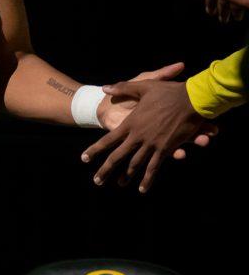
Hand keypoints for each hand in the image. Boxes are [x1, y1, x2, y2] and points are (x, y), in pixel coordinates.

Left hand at [82, 79, 216, 192]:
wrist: (191, 99)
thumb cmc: (168, 92)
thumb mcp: (143, 85)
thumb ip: (123, 88)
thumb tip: (104, 89)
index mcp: (131, 123)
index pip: (108, 140)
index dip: (95, 150)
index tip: (84, 159)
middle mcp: (138, 137)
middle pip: (118, 157)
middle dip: (106, 170)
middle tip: (97, 181)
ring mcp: (151, 145)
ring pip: (135, 164)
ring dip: (126, 176)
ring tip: (119, 184)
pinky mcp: (165, 150)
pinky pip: (154, 167)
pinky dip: (148, 178)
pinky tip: (142, 188)